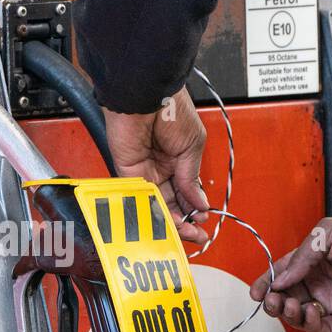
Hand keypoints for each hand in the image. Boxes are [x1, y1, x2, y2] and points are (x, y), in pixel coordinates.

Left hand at [102, 87, 209, 243]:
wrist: (147, 95)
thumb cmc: (171, 108)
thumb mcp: (193, 145)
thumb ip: (191, 177)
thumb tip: (200, 202)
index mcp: (178, 157)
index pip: (186, 190)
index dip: (194, 208)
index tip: (203, 222)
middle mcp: (160, 166)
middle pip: (171, 202)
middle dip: (184, 221)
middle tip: (196, 235)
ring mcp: (144, 171)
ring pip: (157, 205)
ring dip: (171, 222)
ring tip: (185, 234)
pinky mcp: (128, 173)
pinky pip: (140, 197)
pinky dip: (154, 211)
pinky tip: (168, 221)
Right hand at [249, 215, 331, 331]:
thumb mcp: (326, 234)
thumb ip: (301, 256)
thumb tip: (280, 280)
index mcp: (313, 261)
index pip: (283, 275)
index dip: (267, 284)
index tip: (256, 292)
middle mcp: (321, 282)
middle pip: (287, 298)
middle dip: (275, 302)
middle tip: (273, 300)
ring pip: (300, 316)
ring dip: (290, 314)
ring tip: (293, 305)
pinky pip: (323, 329)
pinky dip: (311, 325)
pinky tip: (310, 312)